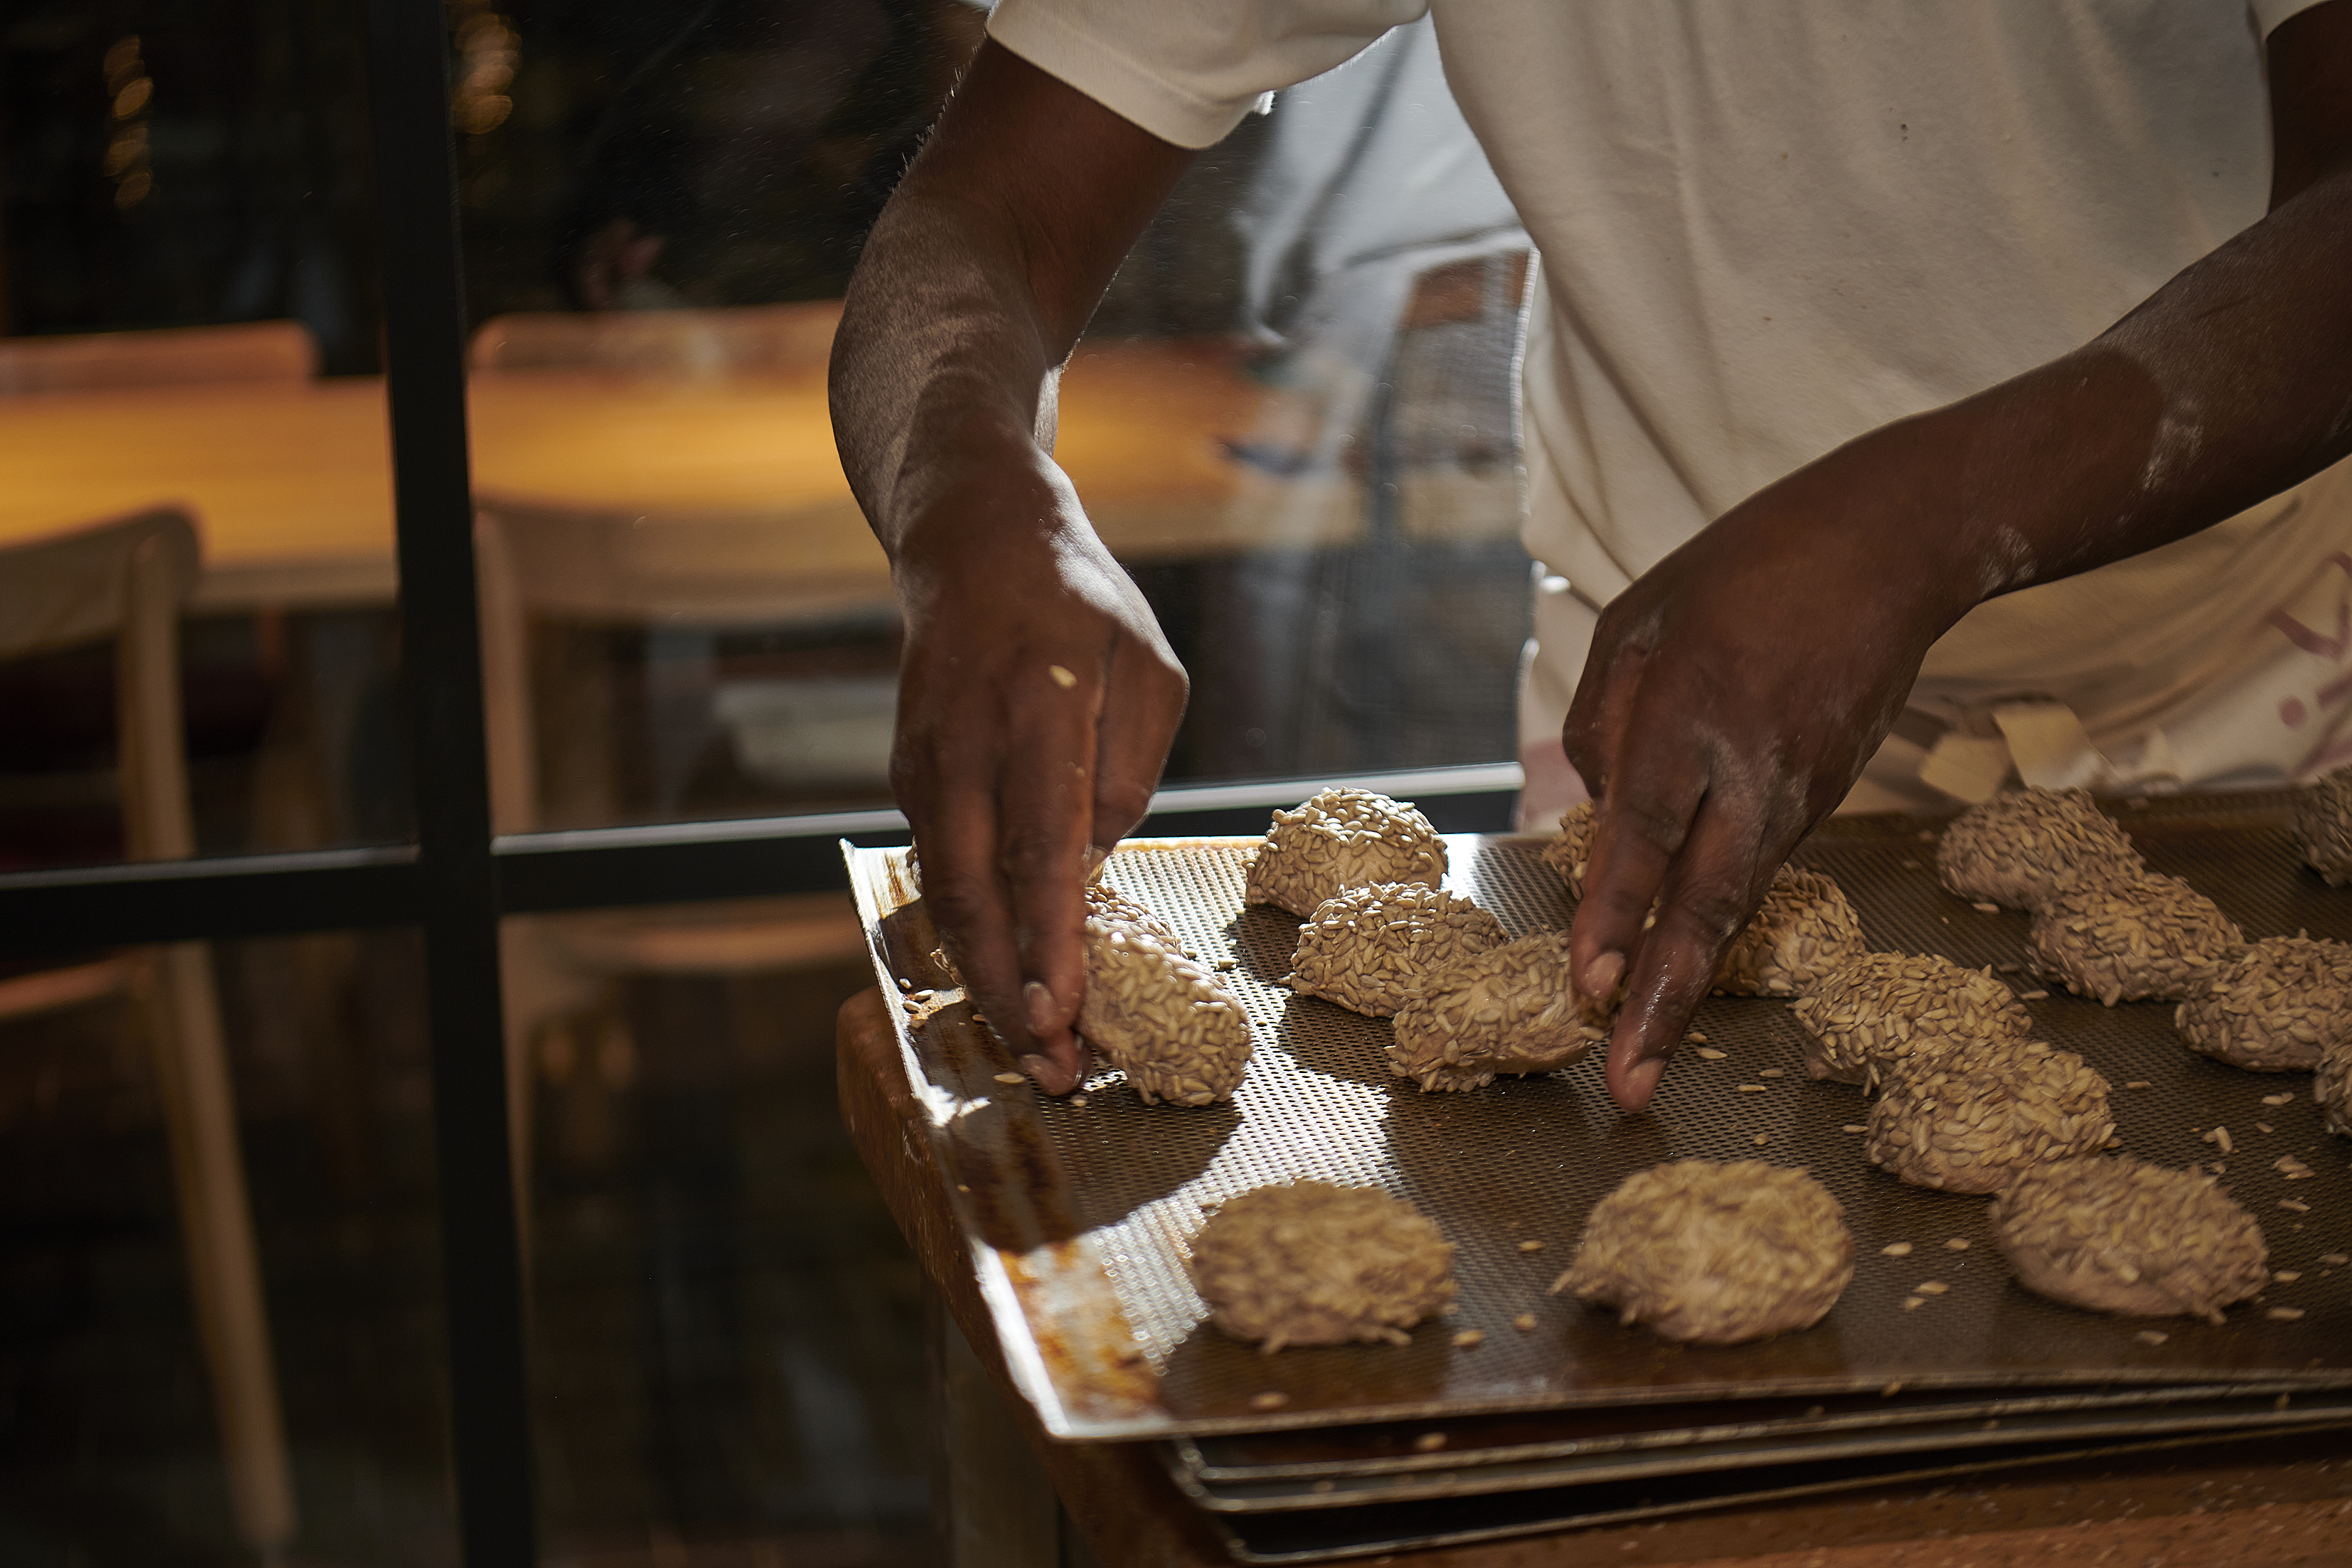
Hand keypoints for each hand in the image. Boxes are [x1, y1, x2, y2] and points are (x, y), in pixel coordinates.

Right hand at [891, 474, 1186, 1093]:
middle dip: (1007, 992)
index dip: (1048, 939)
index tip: (1062, 1014)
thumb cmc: (1080, 609)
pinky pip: (938, 868)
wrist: (972, 543)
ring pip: (943, 893)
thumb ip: (1130, 767)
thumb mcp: (1147, 668)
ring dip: (983, 977)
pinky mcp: (909, 776)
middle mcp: (968, 743)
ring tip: (1030, 1048)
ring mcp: (926, 762)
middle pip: (973, 892)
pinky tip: (1007, 979)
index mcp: (1039, 709)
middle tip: (1045, 1071)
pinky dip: (969, 932)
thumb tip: (1094, 860)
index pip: (1040, 845)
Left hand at [1564, 443, 1972, 1111]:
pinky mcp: (1826, 797)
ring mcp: (1801, 790)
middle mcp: (1752, 768)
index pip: (1643, 833)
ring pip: (1734, 901)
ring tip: (1642, 1054)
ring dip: (1687, 980)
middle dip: (1663, 1001)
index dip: (1613, 914)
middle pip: (1705, 903)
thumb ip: (1600, 720)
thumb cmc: (1748, 569)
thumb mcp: (1638, 619)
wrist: (1895, 547)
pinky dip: (1715, 919)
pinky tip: (1677, 960)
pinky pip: (1754, 865)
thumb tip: (1593, 814)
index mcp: (1692, 712)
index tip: (1585, 985)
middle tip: (1628, 1085)